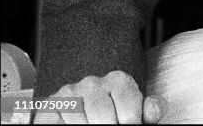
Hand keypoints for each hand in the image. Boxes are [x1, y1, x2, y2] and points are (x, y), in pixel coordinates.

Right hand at [33, 71, 164, 122]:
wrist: (84, 112)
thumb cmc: (113, 115)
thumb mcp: (135, 112)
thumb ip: (149, 111)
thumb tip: (152, 112)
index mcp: (119, 81)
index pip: (129, 112)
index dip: (130, 125)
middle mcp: (93, 83)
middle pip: (104, 118)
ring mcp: (70, 92)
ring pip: (83, 122)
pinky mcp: (50, 105)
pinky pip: (62, 123)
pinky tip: (76, 125)